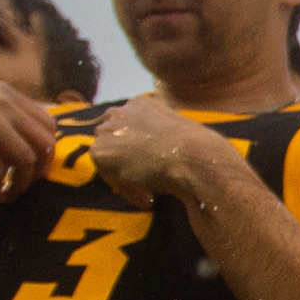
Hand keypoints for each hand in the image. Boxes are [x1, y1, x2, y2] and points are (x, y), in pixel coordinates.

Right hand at [0, 82, 59, 197]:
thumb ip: (4, 118)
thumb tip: (41, 143)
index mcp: (4, 92)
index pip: (49, 125)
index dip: (47, 153)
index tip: (35, 171)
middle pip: (44, 143)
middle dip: (39, 171)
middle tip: (23, 187)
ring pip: (26, 160)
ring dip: (20, 184)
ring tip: (7, 194)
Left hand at [83, 93, 244, 210]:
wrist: (194, 158)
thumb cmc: (198, 148)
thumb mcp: (179, 131)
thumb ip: (161, 134)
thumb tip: (160, 151)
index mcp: (141, 102)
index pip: (130, 127)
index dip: (139, 150)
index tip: (155, 167)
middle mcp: (120, 110)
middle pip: (114, 140)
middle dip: (128, 160)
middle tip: (147, 182)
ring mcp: (108, 129)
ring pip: (109, 158)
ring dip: (127, 177)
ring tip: (150, 194)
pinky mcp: (100, 150)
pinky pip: (108, 175)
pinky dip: (126, 190)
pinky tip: (148, 197)